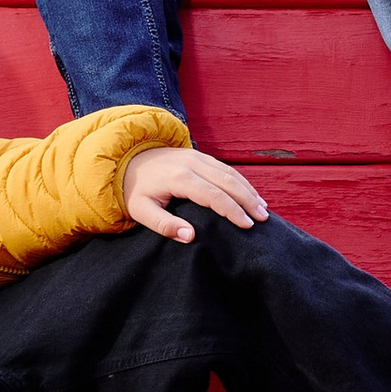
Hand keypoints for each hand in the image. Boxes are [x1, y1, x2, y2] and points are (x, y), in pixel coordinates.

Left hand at [123, 145, 270, 240]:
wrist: (126, 160)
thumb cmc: (135, 191)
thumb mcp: (141, 212)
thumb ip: (164, 225)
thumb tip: (190, 237)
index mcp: (179, 178)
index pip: (213, 195)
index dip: (232, 211)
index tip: (247, 225)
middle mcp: (191, 163)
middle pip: (228, 181)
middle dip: (248, 200)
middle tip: (263, 218)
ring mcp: (196, 156)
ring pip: (229, 172)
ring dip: (248, 190)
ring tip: (263, 209)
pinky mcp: (198, 155)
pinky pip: (225, 167)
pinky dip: (241, 181)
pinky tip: (250, 193)